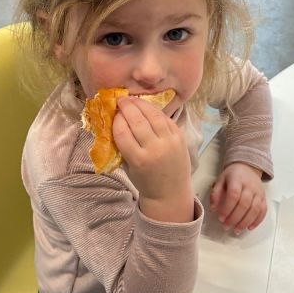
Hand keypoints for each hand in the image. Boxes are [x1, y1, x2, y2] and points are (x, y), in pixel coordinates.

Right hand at [113, 97, 192, 222]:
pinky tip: (147, 107)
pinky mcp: (180, 138)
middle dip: (127, 107)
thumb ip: (121, 146)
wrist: (170, 193)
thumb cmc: (144, 181)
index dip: (116, 119)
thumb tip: (114, 121)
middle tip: (120, 100)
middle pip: (138, 121)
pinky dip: (155, 111)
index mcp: (139, 160)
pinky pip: (166, 119)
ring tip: (132, 99)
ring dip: (141, 104)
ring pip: (154, 115)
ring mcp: (170, 142)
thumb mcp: (128, 167)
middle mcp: (155, 149)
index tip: (113, 113)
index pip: (122, 132)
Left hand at [209, 163, 266, 234]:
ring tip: (237, 230)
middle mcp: (250, 186)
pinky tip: (249, 227)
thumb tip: (213, 209)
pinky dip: (257, 221)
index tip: (220, 218)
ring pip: (255, 209)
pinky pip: (263, 210)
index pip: (234, 195)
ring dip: (245, 222)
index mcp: (237, 179)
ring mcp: (258, 192)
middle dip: (235, 218)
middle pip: (244, 204)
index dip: (227, 208)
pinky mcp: (264, 197)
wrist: (248, 167)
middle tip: (226, 226)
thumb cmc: (232, 175)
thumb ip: (215, 194)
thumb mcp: (221, 180)